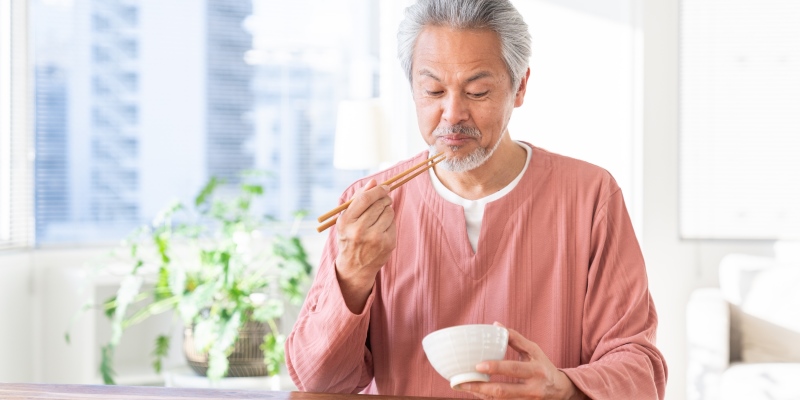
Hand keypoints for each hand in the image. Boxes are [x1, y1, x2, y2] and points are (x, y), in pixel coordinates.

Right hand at [335, 179, 396, 312]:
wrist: (354, 266)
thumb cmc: (349, 237)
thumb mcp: (346, 219)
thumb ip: (358, 198)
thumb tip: (373, 181)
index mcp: (346, 222)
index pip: (365, 198)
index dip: (377, 190)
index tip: (384, 187)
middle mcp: (359, 230)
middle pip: (379, 203)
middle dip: (384, 198)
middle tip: (384, 199)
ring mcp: (375, 238)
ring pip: (389, 211)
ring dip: (387, 209)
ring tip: (379, 216)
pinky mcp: (387, 244)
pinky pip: (394, 222)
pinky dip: (390, 221)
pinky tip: (382, 228)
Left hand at [457, 323, 586, 399]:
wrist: (560, 390)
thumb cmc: (543, 366)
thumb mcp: (534, 350)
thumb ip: (516, 339)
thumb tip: (496, 325)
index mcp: (536, 370)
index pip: (514, 369)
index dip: (496, 367)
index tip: (478, 365)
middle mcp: (532, 389)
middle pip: (504, 391)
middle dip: (481, 387)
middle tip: (461, 382)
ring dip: (480, 394)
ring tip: (462, 386)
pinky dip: (486, 398)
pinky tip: (474, 392)